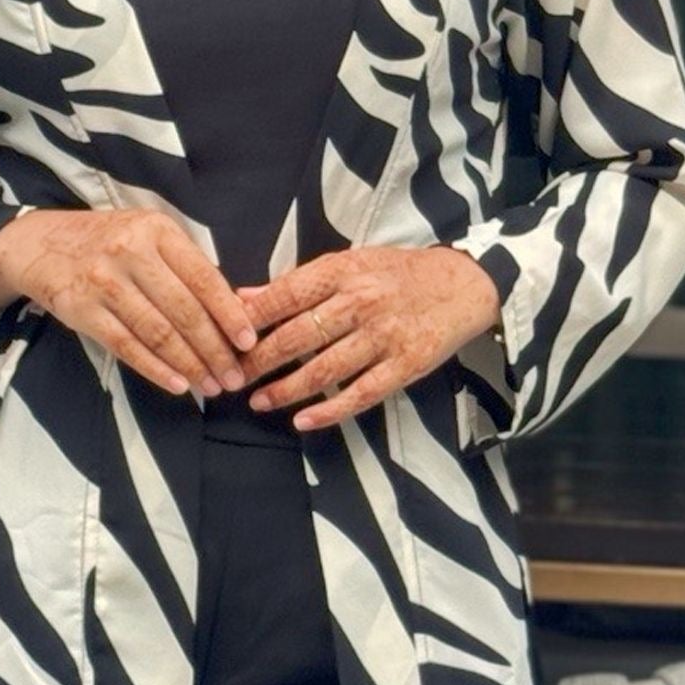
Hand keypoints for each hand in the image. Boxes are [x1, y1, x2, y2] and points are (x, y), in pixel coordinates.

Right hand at [0, 208, 257, 402]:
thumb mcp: (148, 235)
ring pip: (158, 333)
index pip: (203, 277)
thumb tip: (235, 308)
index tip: (248, 342)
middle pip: (184, 311)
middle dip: (214, 350)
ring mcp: (103, 281)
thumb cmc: (107, 241)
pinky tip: (178, 385)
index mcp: (156, 230)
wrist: (38, 243)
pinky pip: (126, 346)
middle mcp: (130, 251)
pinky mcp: (81, 309)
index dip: (228, 313)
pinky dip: (155, 369)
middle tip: (234, 377)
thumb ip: (186, 265)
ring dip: (189, 365)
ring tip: (211, 386)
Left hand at [234, 245, 501, 430]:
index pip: (286, 296)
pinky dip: (330, 411)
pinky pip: (361, 393)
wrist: (463, 285)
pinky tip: (303, 420)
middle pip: (299, 336)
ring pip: (325, 369)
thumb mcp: (347, 264)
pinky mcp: (405, 366)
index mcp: (343, 272)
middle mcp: (362, 303)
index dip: (251, 319)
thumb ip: (296, 283)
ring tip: (258, 401)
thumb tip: (244, 297)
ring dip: (286, 389)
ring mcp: (384, 336)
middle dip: (259, 361)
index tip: (222, 337)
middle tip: (231, 378)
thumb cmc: (396, 274)